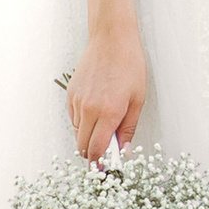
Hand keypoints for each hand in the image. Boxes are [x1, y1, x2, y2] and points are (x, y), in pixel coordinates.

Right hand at [64, 21, 146, 161]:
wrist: (111, 39)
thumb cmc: (129, 66)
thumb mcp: (138, 99)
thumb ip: (128, 128)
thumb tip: (123, 150)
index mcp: (108, 112)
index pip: (96, 150)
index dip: (99, 164)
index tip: (105, 169)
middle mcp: (89, 108)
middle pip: (82, 146)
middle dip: (92, 155)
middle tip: (105, 154)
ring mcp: (77, 101)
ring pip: (76, 133)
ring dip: (87, 138)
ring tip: (103, 128)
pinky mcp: (70, 93)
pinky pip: (73, 118)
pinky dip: (82, 123)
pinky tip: (95, 114)